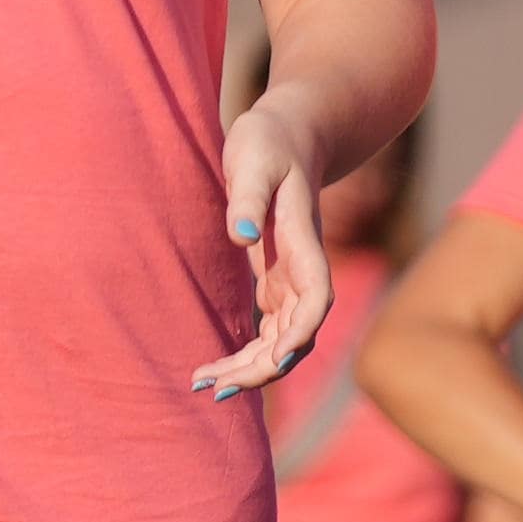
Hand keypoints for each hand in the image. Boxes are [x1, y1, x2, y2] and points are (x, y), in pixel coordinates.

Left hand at [194, 95, 339, 398]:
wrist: (289, 133)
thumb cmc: (269, 140)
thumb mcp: (253, 159)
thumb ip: (247, 196)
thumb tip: (241, 234)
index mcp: (304, 242)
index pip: (316, 298)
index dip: (301, 331)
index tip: (276, 358)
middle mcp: (304, 270)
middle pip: (296, 334)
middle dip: (263, 367)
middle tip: (217, 389)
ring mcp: (291, 280)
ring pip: (281, 341)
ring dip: (251, 369)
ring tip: (206, 386)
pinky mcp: (275, 283)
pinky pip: (266, 331)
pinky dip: (245, 354)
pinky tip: (214, 370)